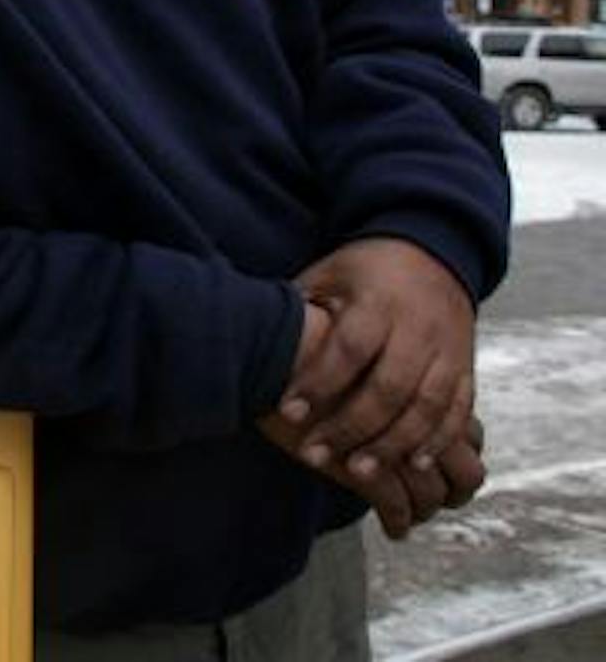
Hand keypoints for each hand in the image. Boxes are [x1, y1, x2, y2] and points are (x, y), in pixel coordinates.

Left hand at [257, 270, 486, 538]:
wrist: (434, 254)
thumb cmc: (364, 271)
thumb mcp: (328, 274)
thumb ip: (302, 306)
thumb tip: (260, 336)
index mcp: (378, 302)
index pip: (349, 349)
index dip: (319, 383)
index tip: (288, 413)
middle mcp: (418, 327)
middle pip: (389, 386)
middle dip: (351, 426)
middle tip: (314, 455)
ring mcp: (448, 349)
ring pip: (426, 406)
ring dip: (394, 444)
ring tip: (359, 472)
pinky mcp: (466, 366)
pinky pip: (459, 410)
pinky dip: (440, 440)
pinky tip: (416, 465)